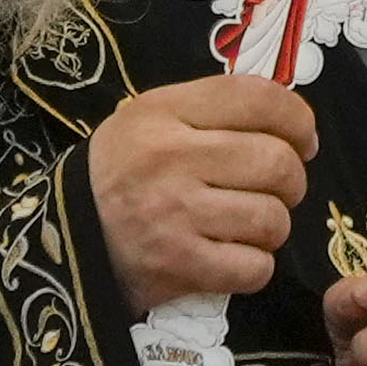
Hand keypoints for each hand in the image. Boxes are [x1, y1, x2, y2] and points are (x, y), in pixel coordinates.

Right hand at [88, 74, 312, 308]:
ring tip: (242, 225)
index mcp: (164, 111)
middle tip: (272, 190)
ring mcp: (174, 213)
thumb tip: (295, 124)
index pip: (258, 98)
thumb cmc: (123, 173)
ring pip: (272, 219)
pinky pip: (255, 267)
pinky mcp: (178, 265)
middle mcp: (170, 157)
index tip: (303, 140)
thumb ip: (215, 111)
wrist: (62, 238)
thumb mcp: (152, 121)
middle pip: (278, 162)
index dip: (298, 119)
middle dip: (290, 182)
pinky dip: (252, 267)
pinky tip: (228, 257)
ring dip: (270, 228)